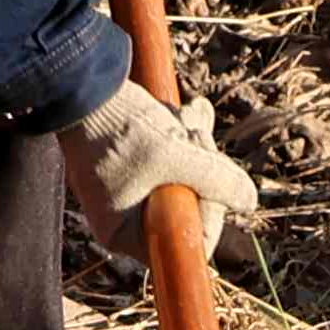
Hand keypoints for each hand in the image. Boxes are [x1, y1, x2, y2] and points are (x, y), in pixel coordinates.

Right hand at [63, 73, 259, 252]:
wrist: (79, 89)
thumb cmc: (116, 130)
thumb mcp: (172, 156)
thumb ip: (217, 180)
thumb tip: (250, 201)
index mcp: (124, 232)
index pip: (186, 240)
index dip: (210, 211)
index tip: (214, 181)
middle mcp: (125, 217)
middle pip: (189, 205)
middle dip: (203, 168)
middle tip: (197, 136)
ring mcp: (129, 189)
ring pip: (185, 178)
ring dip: (195, 146)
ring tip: (187, 117)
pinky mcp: (132, 164)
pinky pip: (172, 161)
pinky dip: (182, 137)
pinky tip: (186, 113)